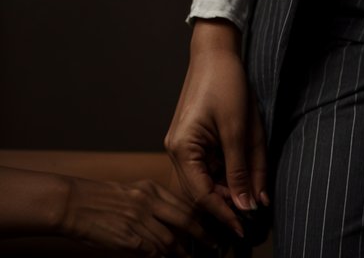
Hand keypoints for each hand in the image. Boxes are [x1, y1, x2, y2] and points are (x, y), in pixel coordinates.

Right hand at [60, 174, 211, 255]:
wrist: (74, 204)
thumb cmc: (100, 199)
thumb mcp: (132, 192)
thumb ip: (152, 203)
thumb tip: (170, 219)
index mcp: (151, 189)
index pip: (184, 202)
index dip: (201, 215)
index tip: (211, 223)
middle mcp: (149, 202)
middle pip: (185, 219)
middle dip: (202, 234)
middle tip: (213, 243)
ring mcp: (139, 221)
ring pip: (170, 240)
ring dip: (182, 252)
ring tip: (190, 257)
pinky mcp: (128, 238)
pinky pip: (152, 251)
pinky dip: (162, 257)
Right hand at [164, 19, 268, 242]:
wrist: (216, 50)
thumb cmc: (226, 82)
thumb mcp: (239, 129)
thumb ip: (242, 170)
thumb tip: (249, 205)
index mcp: (182, 149)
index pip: (201, 195)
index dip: (224, 214)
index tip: (243, 229)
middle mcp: (177, 150)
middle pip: (202, 189)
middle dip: (229, 201)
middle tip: (255, 210)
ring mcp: (183, 144)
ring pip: (207, 178)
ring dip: (230, 185)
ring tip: (254, 190)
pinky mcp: (193, 137)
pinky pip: (208, 163)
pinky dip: (227, 170)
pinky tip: (244, 171)